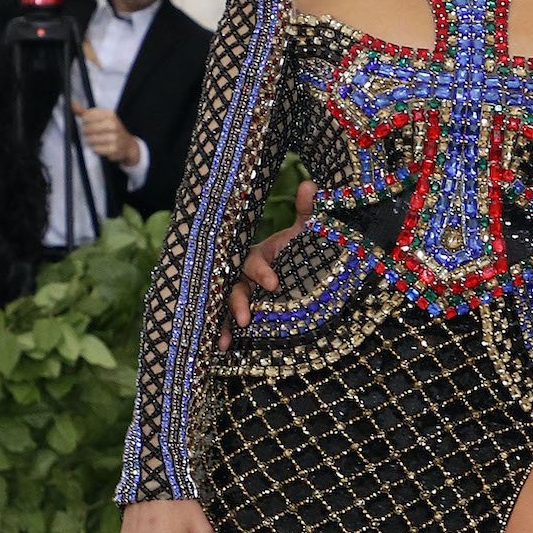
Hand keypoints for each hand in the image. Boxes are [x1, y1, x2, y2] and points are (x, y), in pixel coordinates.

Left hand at [74, 103, 139, 168]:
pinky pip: (96, 149)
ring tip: (96, 140)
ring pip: (90, 139)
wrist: (128, 144)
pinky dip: (96, 149)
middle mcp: (113, 124)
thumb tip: (71, 103)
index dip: (84, 121)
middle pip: (87, 128)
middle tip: (91, 133)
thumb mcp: (100, 118)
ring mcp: (114, 137)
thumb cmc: (110, 129)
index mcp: (110, 114)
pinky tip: (101, 147)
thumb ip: (84, 111)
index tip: (89, 123)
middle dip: (86, 132)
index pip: (86, 116)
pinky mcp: (114, 148)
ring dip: (90, 141)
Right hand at [228, 180, 315, 329]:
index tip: (274, 283)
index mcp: (257, 253)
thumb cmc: (303, 249)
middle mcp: (243, 273)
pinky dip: (223, 332)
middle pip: (232, 284)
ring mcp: (242, 293)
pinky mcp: (243, 310)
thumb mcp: (306, 233)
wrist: (309, 269)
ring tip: (226, 342)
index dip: (260, 271)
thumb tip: (310, 185)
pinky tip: (222, 348)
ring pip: (225, 303)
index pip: (252, 260)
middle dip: (238, 301)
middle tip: (247, 318)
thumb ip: (308, 211)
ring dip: (223, 321)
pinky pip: (227, 320)